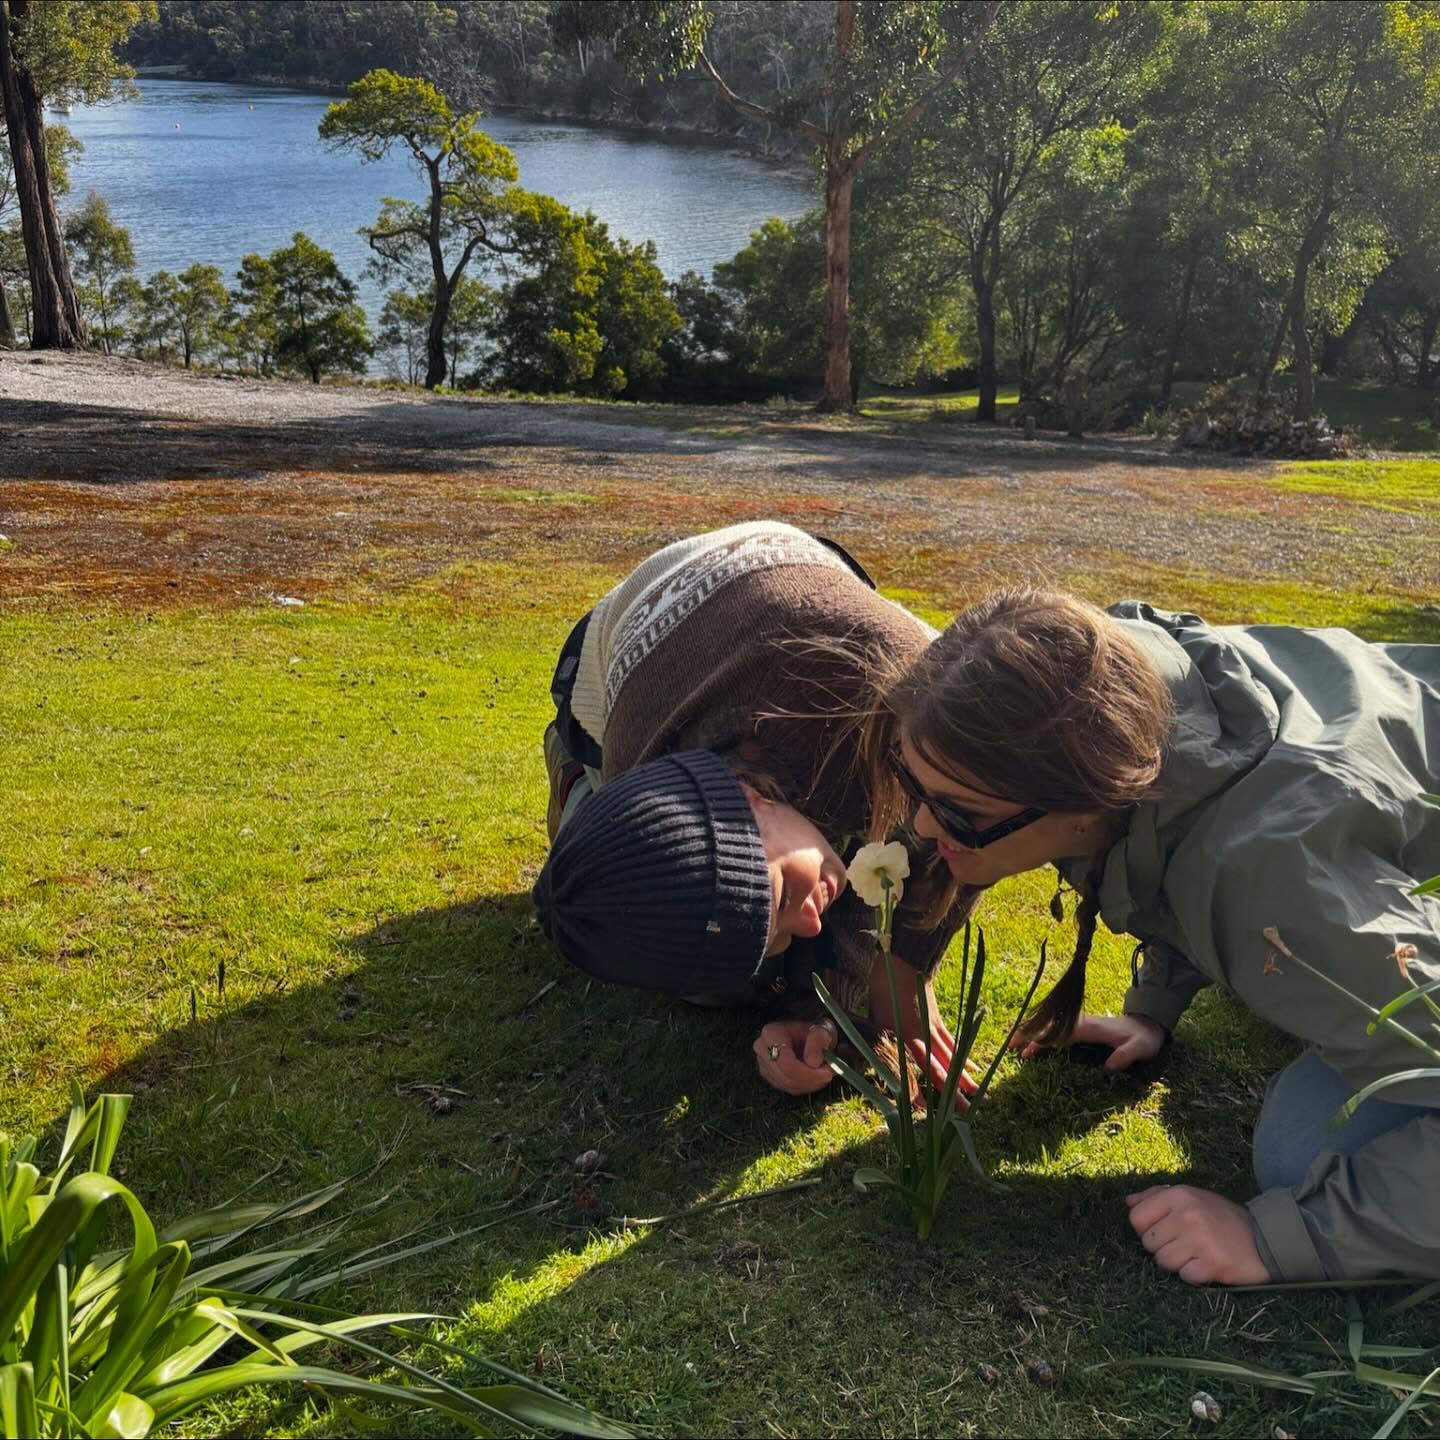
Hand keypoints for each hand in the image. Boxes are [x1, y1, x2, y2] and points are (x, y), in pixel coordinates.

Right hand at [753, 1019, 836, 1095]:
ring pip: (788, 1085)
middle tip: (829, 1074)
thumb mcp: (821, 1030)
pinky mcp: (771, 1077)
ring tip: (824, 1074)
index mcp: (771, 1034)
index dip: (807, 1073)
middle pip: (786, 1076)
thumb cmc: (814, 1031)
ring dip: (810, 1084)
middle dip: (810, 1079)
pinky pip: (788, 1089)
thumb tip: (813, 1062)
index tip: (827, 1072)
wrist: (810, 1035)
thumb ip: (818, 1041)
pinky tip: (815, 1078)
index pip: (786, 1063)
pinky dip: (805, 1086)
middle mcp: (762, 1050)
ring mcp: (764, 1065)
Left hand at [869, 954, 980, 1102]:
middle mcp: (923, 1037)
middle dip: (954, 1093)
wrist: (902, 964)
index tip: (927, 1112)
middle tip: (968, 1112)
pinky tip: (973, 1070)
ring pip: (952, 1058)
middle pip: (941, 1070)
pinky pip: (953, 1044)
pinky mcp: (939, 1021)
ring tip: (977, 1096)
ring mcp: (934, 1029)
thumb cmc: (884, 993)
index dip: (921, 1093)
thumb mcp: (876, 1021)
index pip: (915, 1073)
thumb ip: (883, 1045)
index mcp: (905, 1038)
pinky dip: (962, 1058)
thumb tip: (887, 1068)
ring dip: (964, 1078)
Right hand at [1011, 1012, 1164, 1071]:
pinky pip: (1056, 1030)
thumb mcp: (1140, 1049)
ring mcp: (1079, 1024)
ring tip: (1014, 1046)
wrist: (1148, 1026)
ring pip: (1050, 1026)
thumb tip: (1109, 1067)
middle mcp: (1081, 1023)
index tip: (1026, 1050)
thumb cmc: (1143, 1039)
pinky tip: (1033, 1045)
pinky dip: (1042, 1035)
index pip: (1060, 1032)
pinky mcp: (1080, 1029)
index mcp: (1090, 1027)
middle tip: (1010, 1047)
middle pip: (1048, 1026)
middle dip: (1028, 1034)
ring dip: (1032, 1033)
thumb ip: (1126, 1056)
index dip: (1042, 1039)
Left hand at [1126, 1185, 1269, 1284]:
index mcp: (1179, 1195)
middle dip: (1163, 1248)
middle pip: (1148, 1243)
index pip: (1136, 1218)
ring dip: (1178, 1264)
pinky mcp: (1213, 1263)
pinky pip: (1184, 1277)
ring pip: (1163, 1262)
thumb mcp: (1192, 1197)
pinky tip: (1207, 1266)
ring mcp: (1200, 1239)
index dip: (1146, 1230)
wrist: (1266, 1239)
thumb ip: (1157, 1196)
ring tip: (1196, 1255)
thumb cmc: (1223, 1218)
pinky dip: (1194, 1276)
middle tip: (1185, 1245)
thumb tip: (1128, 1202)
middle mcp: (1187, 1214)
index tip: (1163, 1232)